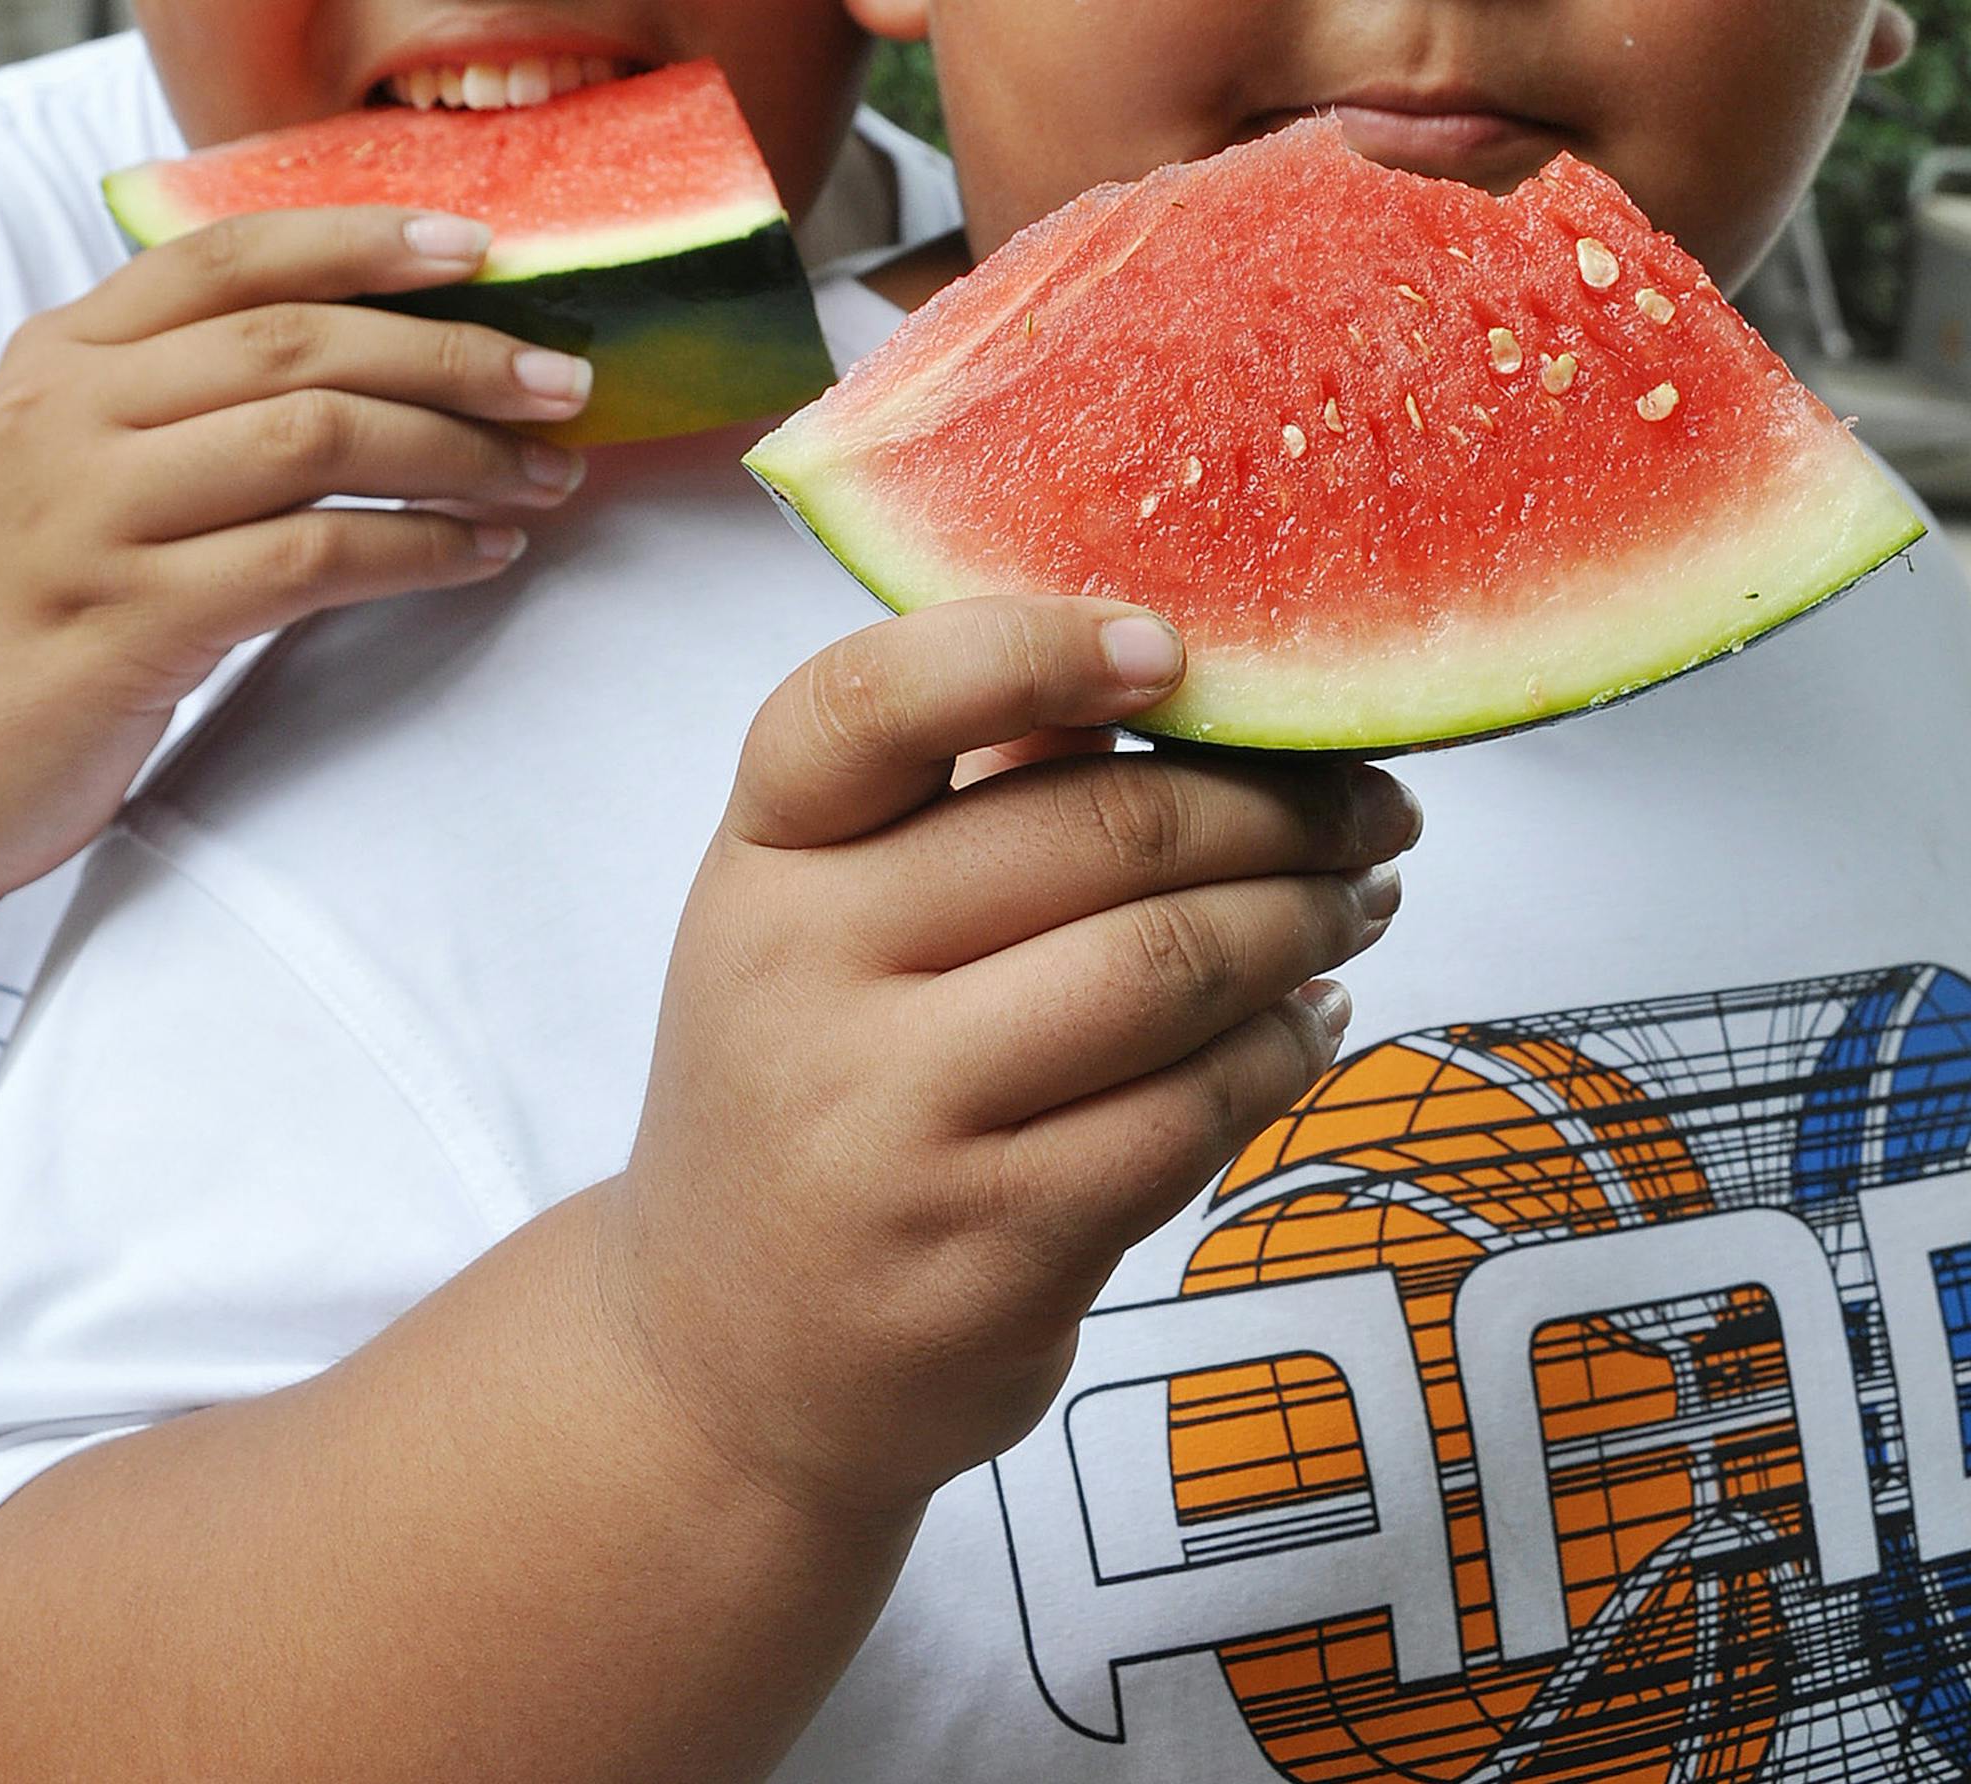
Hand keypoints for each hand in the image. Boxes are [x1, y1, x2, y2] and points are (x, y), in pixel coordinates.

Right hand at [0, 206, 592, 915]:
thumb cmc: (32, 615)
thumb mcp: (74, 469)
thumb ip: (181, 401)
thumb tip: (375, 364)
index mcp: (59, 355)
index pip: (230, 256)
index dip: (364, 241)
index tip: (482, 249)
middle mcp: (68, 415)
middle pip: (298, 344)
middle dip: (454, 357)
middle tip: (563, 384)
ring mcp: (94, 517)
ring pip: (316, 439)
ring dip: (457, 454)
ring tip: (544, 477)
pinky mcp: (135, 621)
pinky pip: (313, 558)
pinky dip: (419, 550)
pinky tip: (482, 556)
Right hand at [602, 596, 1419, 1521]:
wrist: (725, 1358)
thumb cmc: (804, 1095)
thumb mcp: (816, 931)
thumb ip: (954, 803)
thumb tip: (1167, 681)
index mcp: (761, 863)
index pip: (869, 704)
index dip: (1032, 649)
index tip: (1174, 650)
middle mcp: (803, 979)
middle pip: (1097, 834)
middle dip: (1277, 807)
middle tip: (1370, 808)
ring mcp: (891, 1127)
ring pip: (1167, 970)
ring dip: (1306, 922)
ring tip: (1359, 901)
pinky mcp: (988, 1252)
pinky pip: (1190, 1114)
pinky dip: (1284, 1052)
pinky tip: (1311, 1023)